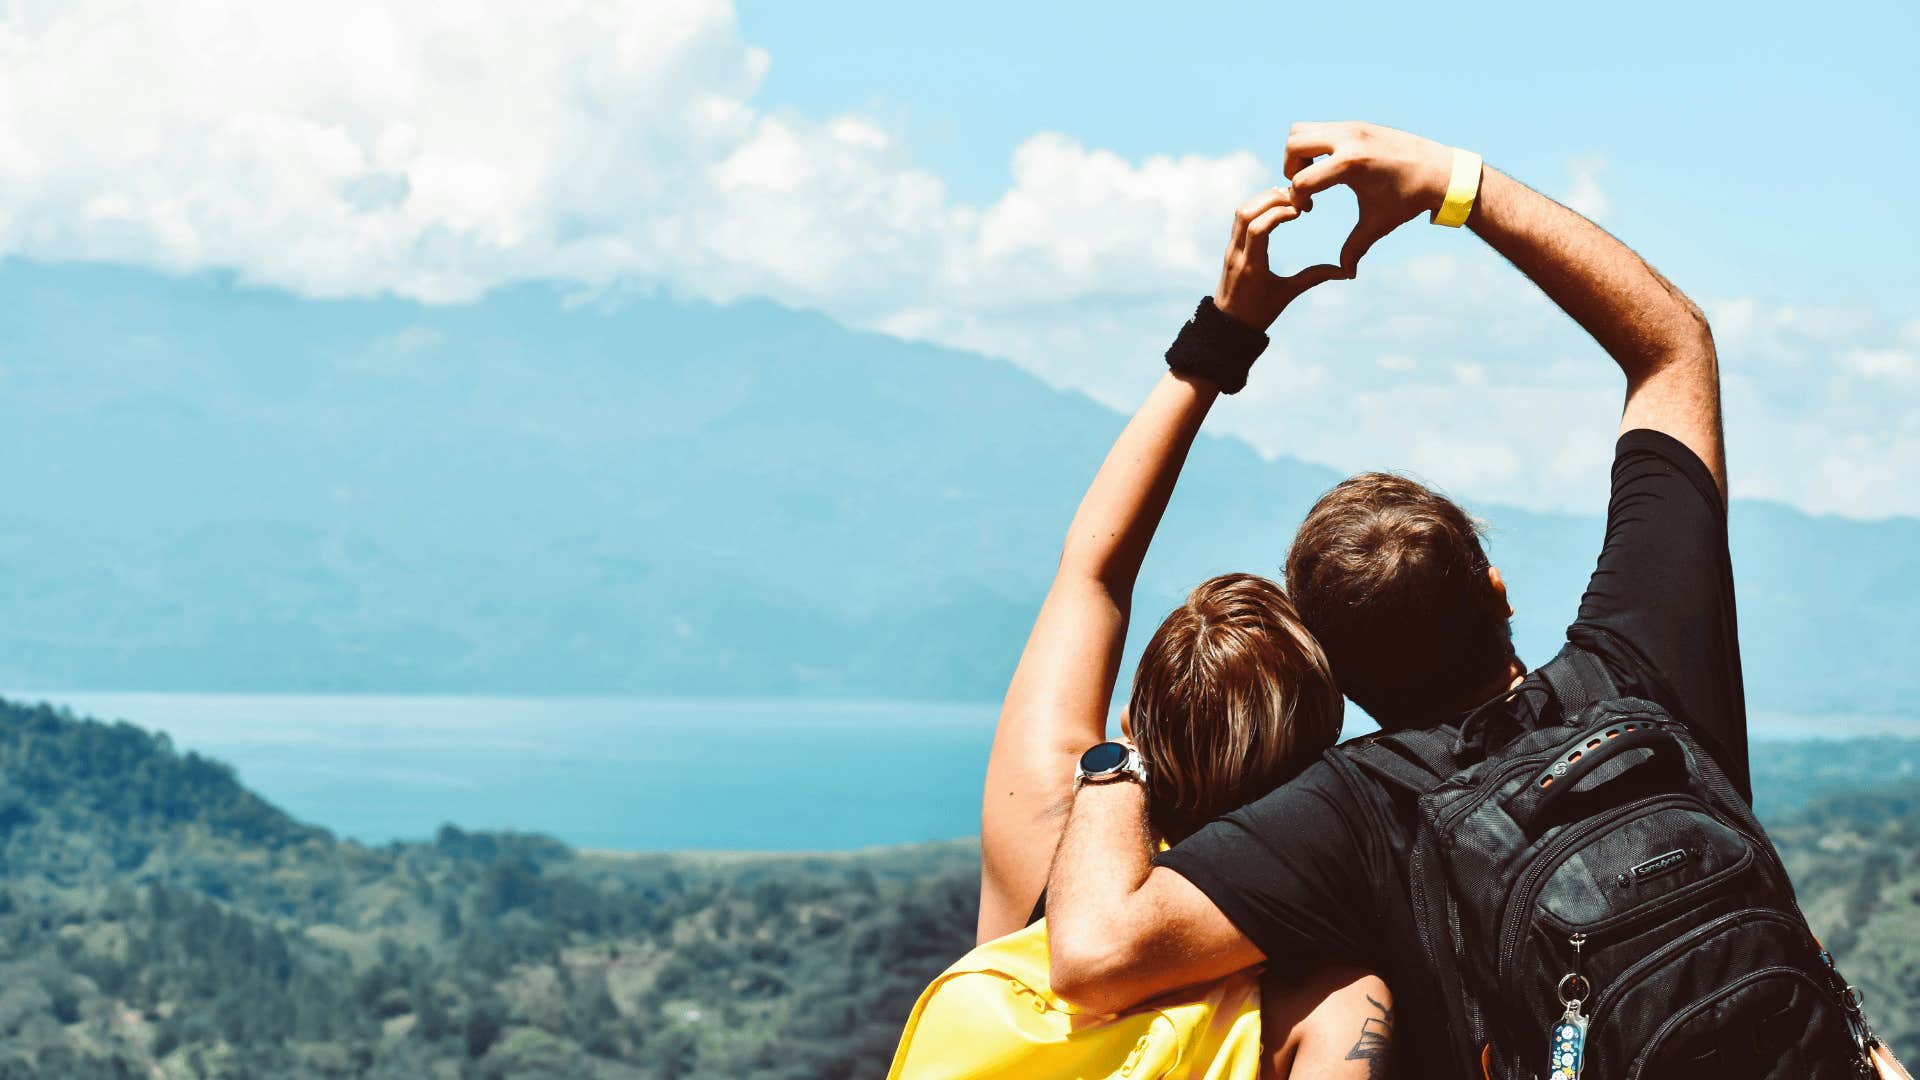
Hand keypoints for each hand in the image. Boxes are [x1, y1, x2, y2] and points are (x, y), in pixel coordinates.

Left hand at [1214, 186, 1347, 331]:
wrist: (1228, 325)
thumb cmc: (1260, 313)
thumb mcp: (1288, 295)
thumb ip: (1314, 278)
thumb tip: (1345, 272)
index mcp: (1251, 266)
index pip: (1258, 228)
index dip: (1278, 213)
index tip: (1300, 211)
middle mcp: (1237, 253)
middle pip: (1245, 213)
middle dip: (1271, 200)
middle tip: (1296, 199)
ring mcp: (1231, 248)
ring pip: (1240, 212)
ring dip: (1263, 199)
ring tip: (1287, 197)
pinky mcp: (1231, 246)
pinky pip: (1240, 218)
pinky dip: (1256, 206)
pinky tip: (1275, 205)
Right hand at [1283, 121, 1455, 275]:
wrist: (1441, 171)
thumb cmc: (1409, 199)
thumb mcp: (1379, 224)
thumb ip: (1355, 248)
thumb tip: (1347, 273)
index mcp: (1351, 163)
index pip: (1302, 180)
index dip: (1297, 199)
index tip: (1309, 211)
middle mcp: (1349, 138)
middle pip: (1294, 143)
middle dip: (1290, 168)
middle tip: (1304, 188)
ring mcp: (1353, 127)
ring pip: (1301, 130)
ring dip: (1299, 154)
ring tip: (1313, 175)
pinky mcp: (1357, 125)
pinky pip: (1320, 129)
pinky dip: (1314, 146)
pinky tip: (1330, 168)